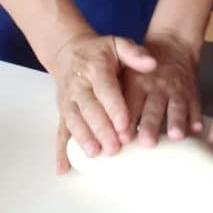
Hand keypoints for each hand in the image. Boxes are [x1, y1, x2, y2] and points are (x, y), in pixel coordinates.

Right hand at [52, 32, 156, 174]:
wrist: (68, 50)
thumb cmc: (99, 51)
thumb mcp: (117, 44)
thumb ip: (135, 53)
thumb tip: (152, 63)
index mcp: (95, 67)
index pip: (105, 89)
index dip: (114, 107)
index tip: (124, 124)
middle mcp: (79, 85)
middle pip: (89, 109)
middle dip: (101, 129)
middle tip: (115, 147)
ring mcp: (68, 100)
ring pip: (73, 121)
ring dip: (83, 139)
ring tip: (95, 154)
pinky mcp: (62, 112)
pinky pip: (60, 131)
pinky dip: (60, 151)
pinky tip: (64, 168)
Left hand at [122, 33, 202, 145]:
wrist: (173, 45)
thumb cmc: (142, 68)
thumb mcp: (126, 71)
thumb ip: (116, 94)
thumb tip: (100, 122)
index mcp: (137, 83)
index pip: (130, 102)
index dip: (127, 119)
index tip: (123, 137)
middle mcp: (156, 87)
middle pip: (153, 107)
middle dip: (150, 124)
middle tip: (147, 142)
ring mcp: (176, 90)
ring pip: (176, 106)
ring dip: (176, 121)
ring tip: (176, 136)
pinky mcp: (192, 93)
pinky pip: (196, 105)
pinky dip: (196, 117)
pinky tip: (197, 130)